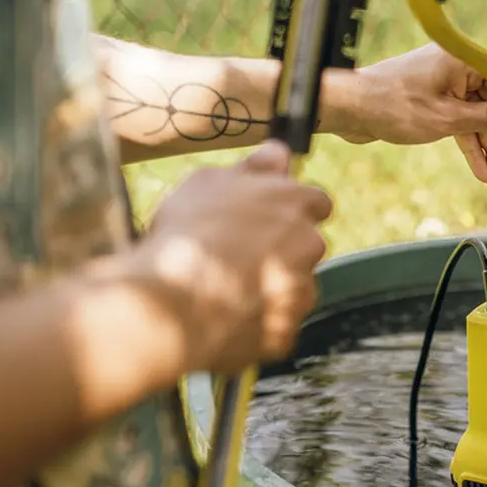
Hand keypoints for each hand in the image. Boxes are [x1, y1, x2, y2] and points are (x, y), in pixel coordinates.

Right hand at [135, 142, 331, 373]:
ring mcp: (301, 292)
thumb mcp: (206, 182)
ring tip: (224, 289)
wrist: (170, 301)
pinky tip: (225, 317)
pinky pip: (276, 326)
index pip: (316, 201)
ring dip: (272, 287)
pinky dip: (258, 324)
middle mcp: (308, 244)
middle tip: (237, 256)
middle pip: (307, 246)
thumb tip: (279, 153)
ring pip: (294, 288)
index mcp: (293, 202)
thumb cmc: (185, 234)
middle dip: (283, 250)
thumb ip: (252, 167)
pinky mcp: (287, 333)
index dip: (291, 210)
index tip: (267, 219)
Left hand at [330, 43, 486, 183]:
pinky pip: (461, 123)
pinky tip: (481, 171)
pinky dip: (470, 145)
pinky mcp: (433, 102)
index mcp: (464, 60)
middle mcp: (458, 68)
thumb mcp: (447, 118)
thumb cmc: (392, 105)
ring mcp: (445, 85)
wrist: (348, 110)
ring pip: (479, 117)